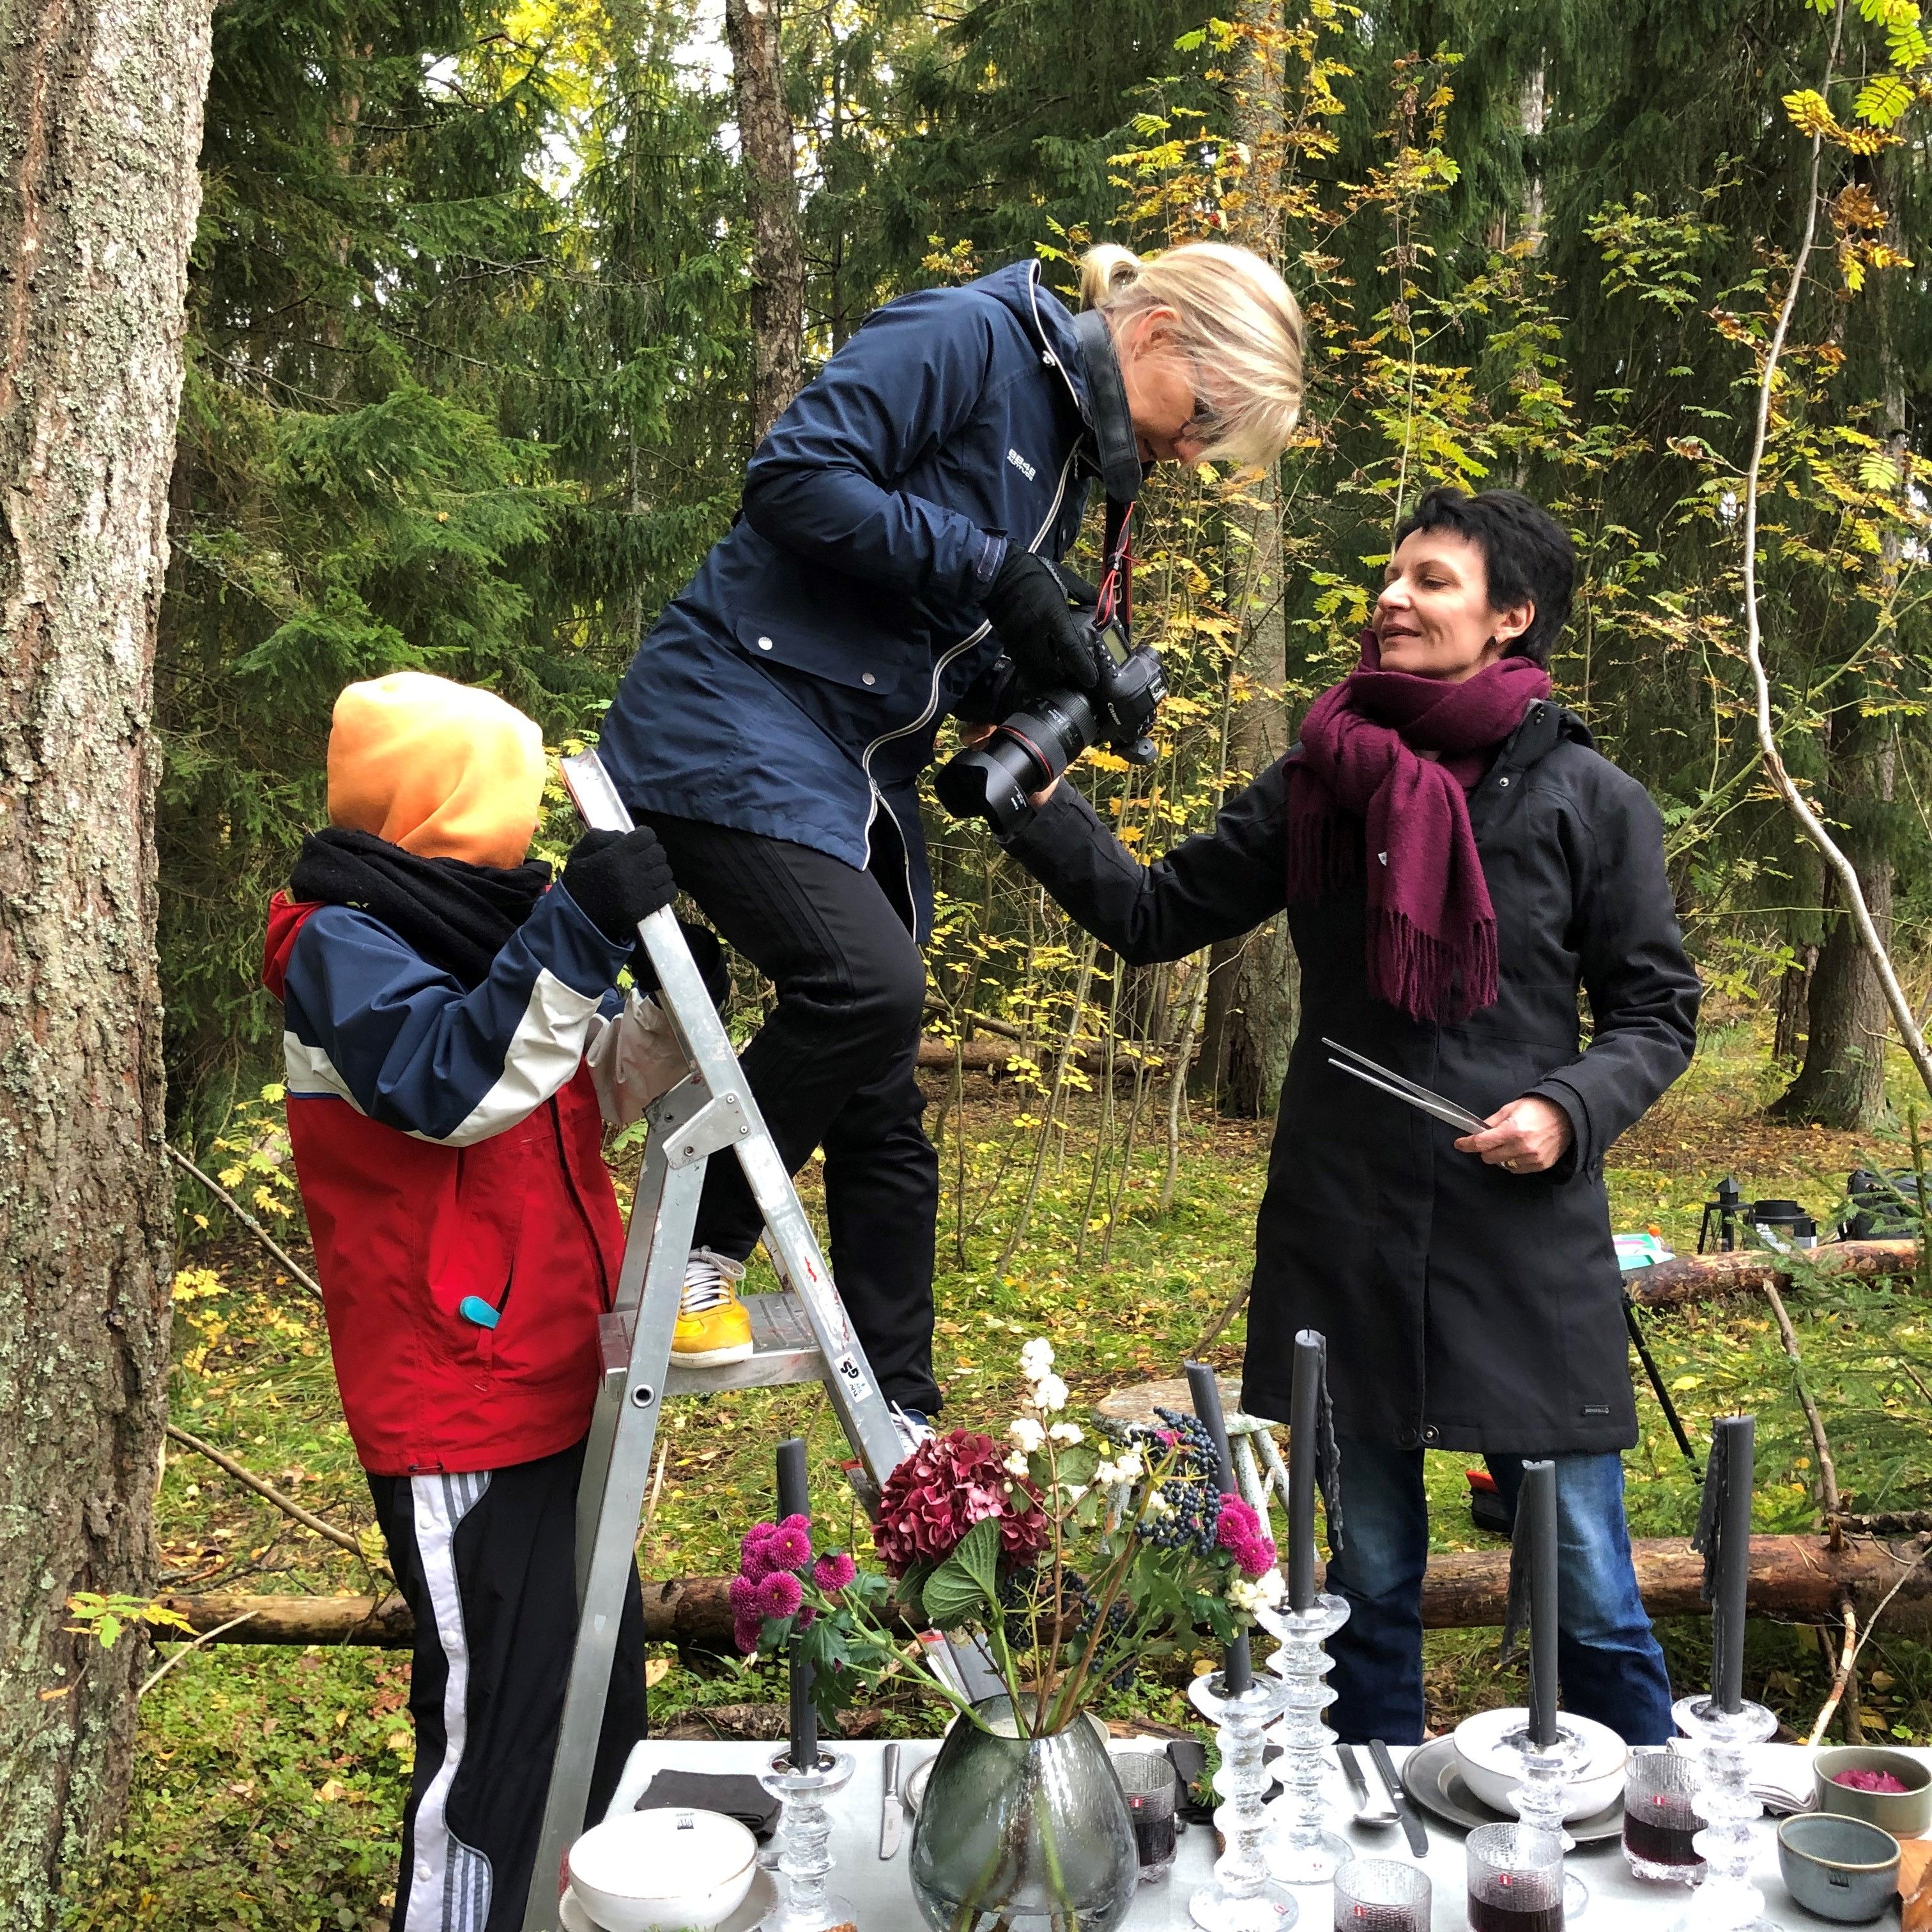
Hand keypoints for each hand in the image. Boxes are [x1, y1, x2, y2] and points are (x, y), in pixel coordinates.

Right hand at [560, 827, 675, 942]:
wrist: (576, 920)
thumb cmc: (578, 884)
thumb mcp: (579, 854)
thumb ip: (599, 837)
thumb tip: (624, 835)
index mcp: (614, 855)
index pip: (647, 836)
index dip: (645, 836)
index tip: (640, 841)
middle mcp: (630, 870)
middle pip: (659, 853)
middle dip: (653, 852)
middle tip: (644, 858)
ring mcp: (640, 890)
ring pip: (666, 872)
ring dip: (659, 871)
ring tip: (649, 874)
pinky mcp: (646, 908)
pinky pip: (669, 892)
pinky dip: (665, 888)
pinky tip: (654, 888)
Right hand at [982, 551, 1099, 691]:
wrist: (998, 571)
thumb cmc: (1033, 573)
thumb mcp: (1063, 577)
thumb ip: (1085, 594)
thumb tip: (1104, 606)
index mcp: (1053, 615)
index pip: (1070, 647)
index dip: (1082, 667)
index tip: (1091, 680)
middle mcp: (1035, 632)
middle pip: (1049, 668)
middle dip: (1061, 676)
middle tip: (1070, 674)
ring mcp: (1018, 639)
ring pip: (1032, 669)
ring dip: (1045, 674)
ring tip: (1055, 671)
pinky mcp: (1006, 641)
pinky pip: (1021, 662)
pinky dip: (1031, 666)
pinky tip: (1039, 661)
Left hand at [1455, 1096, 1572, 1173]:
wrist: (1566, 1115)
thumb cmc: (1537, 1108)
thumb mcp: (1510, 1109)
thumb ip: (1492, 1122)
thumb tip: (1478, 1131)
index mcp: (1511, 1130)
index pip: (1481, 1143)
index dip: (1467, 1144)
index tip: (1460, 1144)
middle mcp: (1521, 1147)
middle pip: (1489, 1157)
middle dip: (1486, 1149)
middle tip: (1492, 1141)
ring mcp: (1531, 1158)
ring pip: (1502, 1165)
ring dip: (1501, 1156)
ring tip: (1510, 1144)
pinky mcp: (1540, 1165)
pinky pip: (1517, 1169)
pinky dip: (1514, 1162)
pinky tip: (1520, 1151)